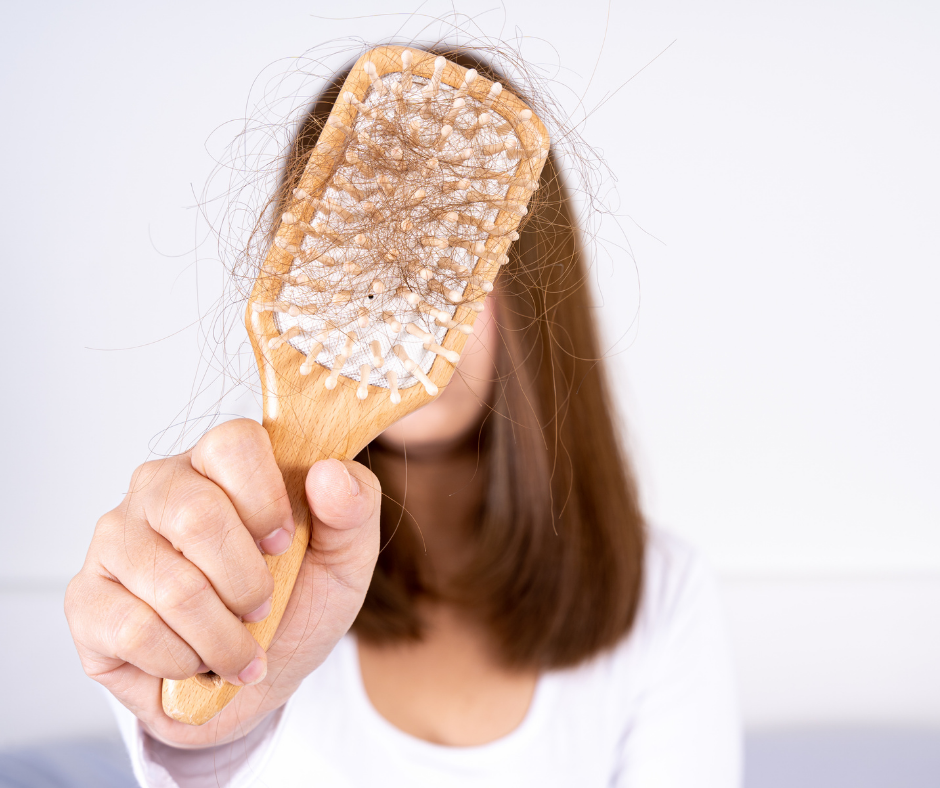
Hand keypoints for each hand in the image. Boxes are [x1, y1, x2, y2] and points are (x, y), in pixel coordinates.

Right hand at [65, 418, 380, 747]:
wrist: (256, 679)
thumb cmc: (298, 602)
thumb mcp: (345, 558)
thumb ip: (353, 507)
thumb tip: (329, 474)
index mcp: (220, 463)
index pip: (232, 443)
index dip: (266, 500)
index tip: (285, 543)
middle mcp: (159, 488)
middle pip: (197, 515)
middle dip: (246, 581)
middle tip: (262, 606)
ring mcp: (116, 540)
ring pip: (171, 584)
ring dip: (223, 635)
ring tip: (239, 648)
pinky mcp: (87, 599)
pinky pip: (135, 630)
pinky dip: (184, 660)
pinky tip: (195, 661)